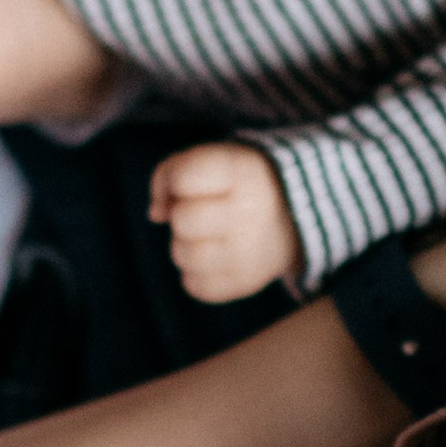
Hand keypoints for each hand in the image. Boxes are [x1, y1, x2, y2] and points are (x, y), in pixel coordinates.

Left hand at [150, 143, 304, 302]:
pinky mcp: (247, 282)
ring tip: (204, 237)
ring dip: (184, 246)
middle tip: (200, 213)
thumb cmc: (233, 184)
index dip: (174, 182)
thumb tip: (155, 214)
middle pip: (182, 221)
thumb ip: (170, 173)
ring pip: (183, 257)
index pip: (183, 178)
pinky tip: (211, 259)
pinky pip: (195, 286)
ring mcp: (250, 252)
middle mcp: (250, 212)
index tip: (189, 185)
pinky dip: (195, 274)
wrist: (290, 218)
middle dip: (181, 216)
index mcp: (241, 172)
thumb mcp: (210, 159)